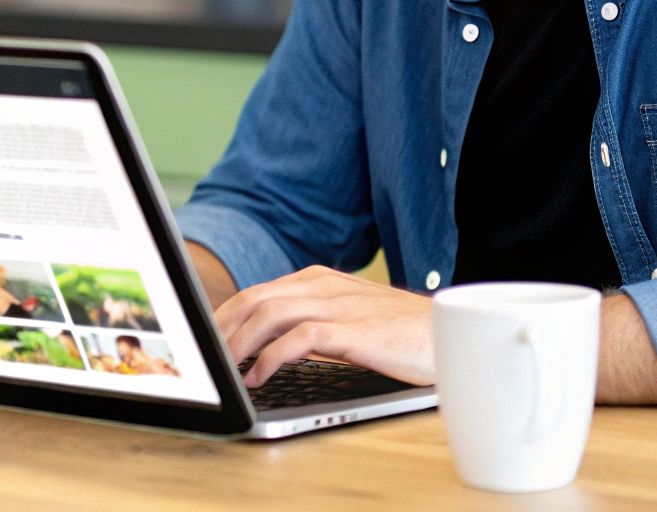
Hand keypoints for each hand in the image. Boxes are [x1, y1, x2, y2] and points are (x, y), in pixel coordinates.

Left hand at [215, 265, 435, 387]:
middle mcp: (323, 285)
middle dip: (222, 329)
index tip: (206, 342)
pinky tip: (259, 377)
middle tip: (204, 358)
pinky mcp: (353, 330)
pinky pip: (299, 338)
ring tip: (224, 368)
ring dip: (239, 343)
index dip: (225, 317)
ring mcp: (338, 305)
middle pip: (254, 300)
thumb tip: (267, 349)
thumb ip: (311, 325)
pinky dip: (271, 357)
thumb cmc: (401, 334)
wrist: (451, 335)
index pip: (256, 293)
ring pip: (269, 314)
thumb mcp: (347, 323)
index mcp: (318, 280)